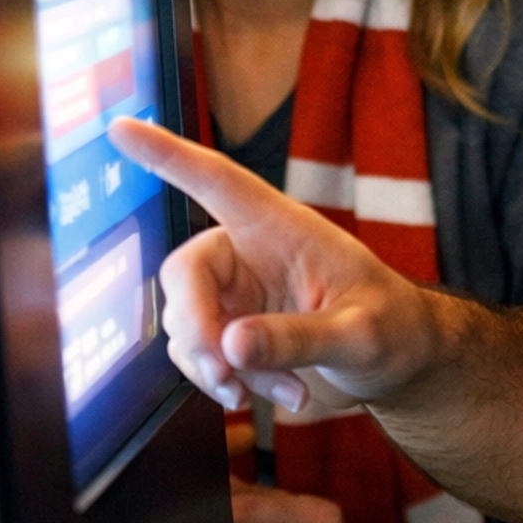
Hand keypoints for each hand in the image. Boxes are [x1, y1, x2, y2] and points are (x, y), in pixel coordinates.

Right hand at [109, 116, 436, 415]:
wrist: (401, 363)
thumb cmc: (393, 328)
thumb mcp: (362, 334)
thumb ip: (299, 338)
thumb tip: (231, 346)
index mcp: (280, 226)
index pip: (215, 181)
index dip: (167, 153)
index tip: (120, 127)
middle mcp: (249, 252)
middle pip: (183, 272)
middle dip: (195, 329)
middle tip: (225, 375)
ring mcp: (237, 295)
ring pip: (187, 326)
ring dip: (220, 368)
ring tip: (288, 391)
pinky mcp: (233, 332)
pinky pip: (203, 357)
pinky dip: (232, 383)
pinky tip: (283, 395)